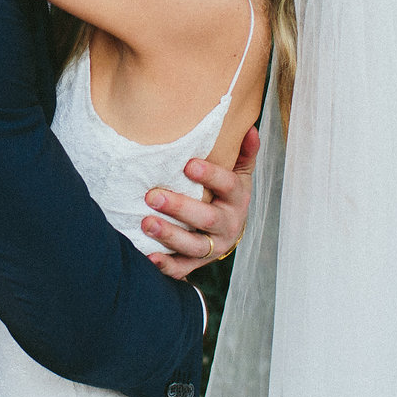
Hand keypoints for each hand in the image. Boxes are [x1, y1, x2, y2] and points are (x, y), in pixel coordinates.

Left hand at [141, 126, 259, 280]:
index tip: (188, 164)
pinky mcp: (197, 263)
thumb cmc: (226, 195)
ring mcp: (212, 246)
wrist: (227, 231)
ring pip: (193, 245)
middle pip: (206, 218)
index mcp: (237, 199)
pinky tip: (149, 256)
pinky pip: (182, 267)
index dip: (211, 176)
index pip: (228, 186)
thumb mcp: (239, 173)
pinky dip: (166, 265)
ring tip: (145, 222)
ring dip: (169, 235)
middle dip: (179, 207)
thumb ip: (243, 153)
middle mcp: (227, 225)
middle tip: (152, 196)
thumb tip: (251, 129)